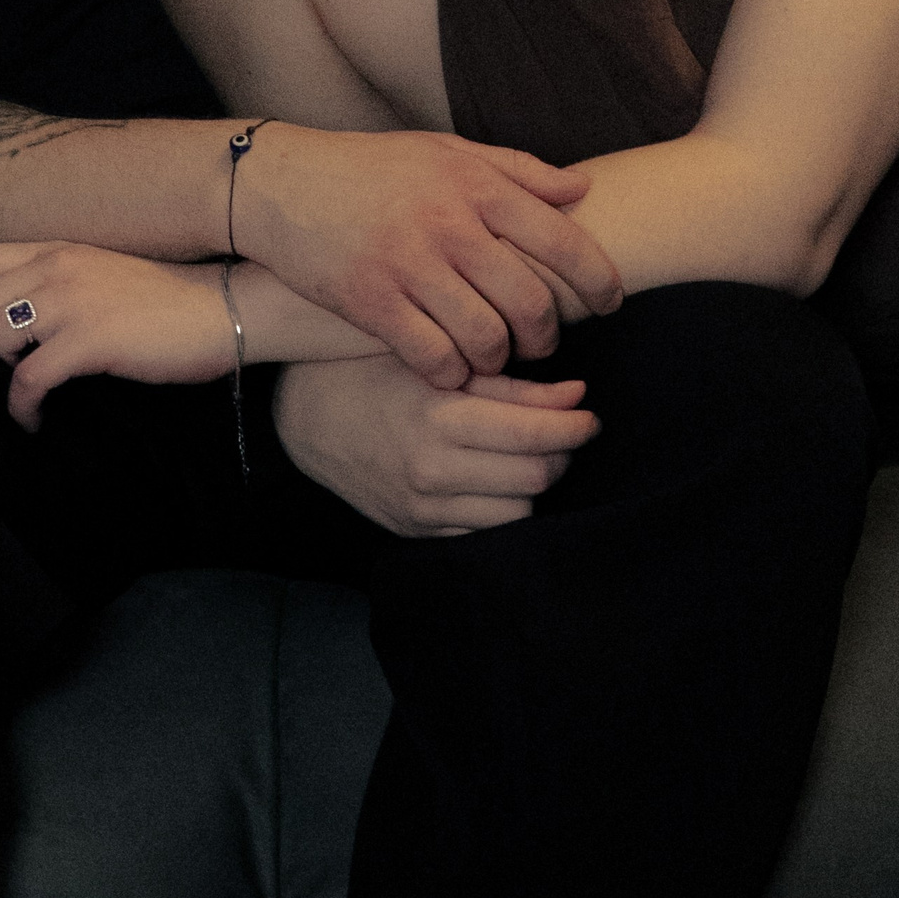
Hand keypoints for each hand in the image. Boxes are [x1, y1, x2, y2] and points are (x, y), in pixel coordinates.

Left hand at [0, 240, 230, 429]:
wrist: (224, 307)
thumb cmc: (167, 300)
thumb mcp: (101, 273)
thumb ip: (59, 282)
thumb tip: (17, 322)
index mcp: (56, 249)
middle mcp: (55, 267)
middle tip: (8, 370)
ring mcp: (71, 301)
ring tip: (25, 391)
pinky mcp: (90, 339)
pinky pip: (26, 378)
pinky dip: (21, 407)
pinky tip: (35, 419)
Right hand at [238, 123, 622, 388]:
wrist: (284, 184)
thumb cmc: (373, 168)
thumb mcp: (446, 151)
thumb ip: (516, 169)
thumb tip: (582, 189)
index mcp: (474, 184)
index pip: (561, 239)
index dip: (598, 280)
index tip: (610, 303)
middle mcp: (448, 224)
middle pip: (530, 301)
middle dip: (547, 334)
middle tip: (542, 342)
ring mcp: (409, 265)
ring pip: (486, 338)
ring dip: (499, 359)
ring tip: (495, 355)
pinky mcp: (372, 302)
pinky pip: (433, 358)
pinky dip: (451, 372)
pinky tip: (449, 367)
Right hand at [274, 352, 598, 535]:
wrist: (307, 418)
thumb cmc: (376, 373)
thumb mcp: (440, 364)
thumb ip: (511, 385)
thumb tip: (577, 395)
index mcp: (439, 419)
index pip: (533, 437)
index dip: (575, 428)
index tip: (591, 416)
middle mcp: (432, 471)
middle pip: (534, 479)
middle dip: (563, 455)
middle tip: (568, 431)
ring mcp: (423, 510)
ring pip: (516, 514)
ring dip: (535, 485)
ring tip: (531, 454)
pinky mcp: (417, 532)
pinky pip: (483, 533)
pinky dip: (503, 509)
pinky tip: (499, 478)